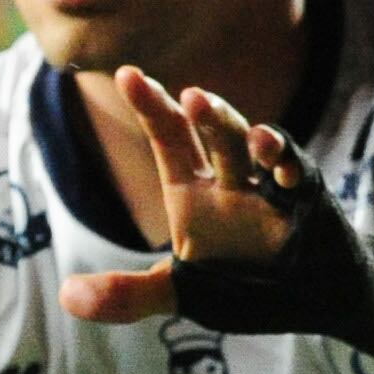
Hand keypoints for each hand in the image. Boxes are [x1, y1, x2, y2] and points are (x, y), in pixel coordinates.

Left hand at [61, 66, 312, 324]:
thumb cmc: (239, 283)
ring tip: (251, 136)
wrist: (304, 300)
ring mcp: (270, 190)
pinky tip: (280, 162)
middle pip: (215, 134)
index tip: (128, 73)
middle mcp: (230, 180)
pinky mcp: (307, 205)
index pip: (169, 137)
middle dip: (206, 115)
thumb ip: (126, 295)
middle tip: (190, 96)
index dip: (150, 106)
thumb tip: (66, 297)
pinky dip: (291, 167)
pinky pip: (299, 179)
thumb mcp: (178, 292)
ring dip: (256, 139)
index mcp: (192, 190)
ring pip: (260, 150)